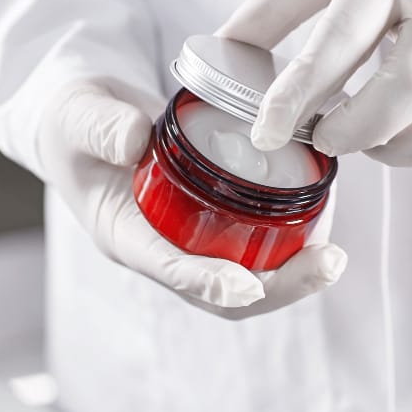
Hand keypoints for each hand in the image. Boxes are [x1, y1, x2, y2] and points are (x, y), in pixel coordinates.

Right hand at [38, 80, 347, 316]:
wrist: (86, 122)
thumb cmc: (78, 122)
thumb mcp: (79, 115)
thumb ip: (103, 126)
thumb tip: (136, 138)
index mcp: (125, 234)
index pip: (170, 269)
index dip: (210, 283)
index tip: (250, 286)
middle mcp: (161, 247)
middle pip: (222, 296)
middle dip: (278, 287)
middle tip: (328, 264)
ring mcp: (188, 240)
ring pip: (246, 278)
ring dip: (293, 274)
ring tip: (334, 256)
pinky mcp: (210, 223)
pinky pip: (254, 247)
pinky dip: (291, 242)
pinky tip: (322, 218)